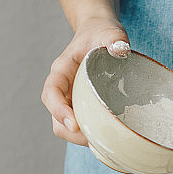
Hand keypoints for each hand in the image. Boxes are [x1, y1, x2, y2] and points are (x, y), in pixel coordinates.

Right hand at [40, 17, 130, 144]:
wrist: (99, 33)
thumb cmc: (101, 33)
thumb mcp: (109, 32)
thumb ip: (114, 39)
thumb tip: (121, 50)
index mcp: (62, 70)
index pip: (51, 93)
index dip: (58, 110)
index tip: (75, 123)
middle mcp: (63, 88)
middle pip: (56, 117)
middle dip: (71, 132)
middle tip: (95, 139)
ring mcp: (71, 99)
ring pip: (66, 126)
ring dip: (81, 138)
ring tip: (104, 141)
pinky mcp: (82, 105)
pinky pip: (82, 124)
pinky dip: (91, 134)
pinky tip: (110, 138)